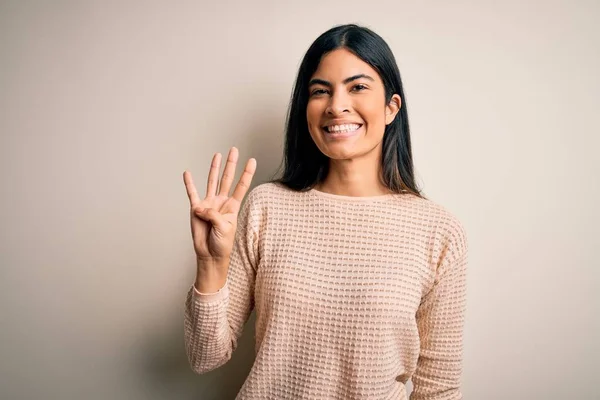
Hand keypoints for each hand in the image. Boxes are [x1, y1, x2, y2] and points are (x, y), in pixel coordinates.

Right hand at [183, 147, 256, 263]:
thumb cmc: (222, 243)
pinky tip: (187, 173)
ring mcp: (209, 203)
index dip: (247, 173)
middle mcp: (221, 202)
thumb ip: (214, 215)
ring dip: (214, 168)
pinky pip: (192, 193)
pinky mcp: (196, 209)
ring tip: (217, 155)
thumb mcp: (224, 229)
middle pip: (227, 178)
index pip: (241, 186)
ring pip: (212, 181)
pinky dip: (189, 184)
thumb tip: (200, 207)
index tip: (252, 160)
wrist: (210, 254)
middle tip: (234, 149)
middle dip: (231, 164)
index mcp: (232, 206)